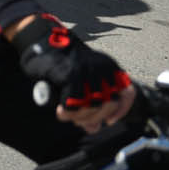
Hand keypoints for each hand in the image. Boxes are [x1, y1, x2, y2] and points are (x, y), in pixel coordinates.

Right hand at [11, 14, 131, 127]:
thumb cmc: (61, 61)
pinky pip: (73, 104)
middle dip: (95, 118)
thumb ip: (90, 101)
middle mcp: (102, 68)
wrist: (41, 41)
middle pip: (109, 105)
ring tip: (69, 117)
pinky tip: (61, 113)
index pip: (128, 94)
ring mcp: (86, 71)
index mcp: (110, 67)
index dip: (120, 111)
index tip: (109, 121)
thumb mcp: (82, 76)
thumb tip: (93, 128)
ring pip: (92, 108)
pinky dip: (67, 114)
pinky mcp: (70, 75)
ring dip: (80, 118)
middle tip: (81, 122)